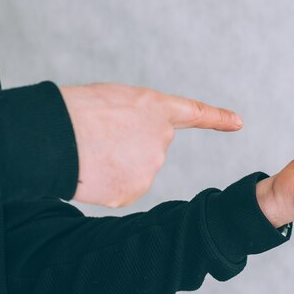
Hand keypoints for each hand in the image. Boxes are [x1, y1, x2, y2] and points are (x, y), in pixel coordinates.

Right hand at [60, 83, 242, 206]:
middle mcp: (162, 139)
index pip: (195, 113)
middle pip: (150, 149)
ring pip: (135, 170)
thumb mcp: (115, 102)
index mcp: (156, 108)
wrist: (56, 135)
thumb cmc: (78, 111)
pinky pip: (121, 189)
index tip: (238, 122)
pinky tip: (92, 171)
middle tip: (100, 139)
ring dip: (115, 165)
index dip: (217, 118)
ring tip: (92, 152)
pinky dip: (106, 184)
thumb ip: (137, 121)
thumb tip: (134, 151)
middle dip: (128, 147)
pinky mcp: (134, 191)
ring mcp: (150, 167)